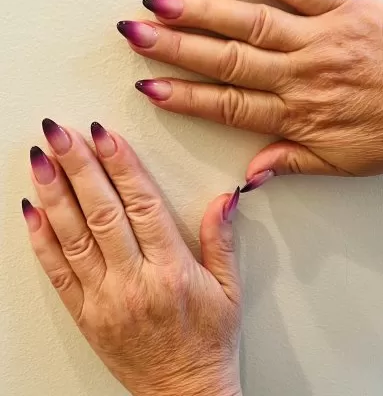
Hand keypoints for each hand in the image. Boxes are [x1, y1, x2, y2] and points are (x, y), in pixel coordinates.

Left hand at [23, 119, 241, 395]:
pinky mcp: (86, 314)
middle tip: (62, 133)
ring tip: (41, 160)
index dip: (122, 167)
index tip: (106, 136)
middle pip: (102, 213)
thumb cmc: (209, 342)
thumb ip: (222, 240)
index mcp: (172, 272)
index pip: (143, 206)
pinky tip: (32, 211)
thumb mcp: (229, 290)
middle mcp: (134, 282)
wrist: (184, 392)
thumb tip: (224, 200)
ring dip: (54, 195)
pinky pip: (58, 272)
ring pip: (73, 237)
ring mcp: (104, 299)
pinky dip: (42, 239)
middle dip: (79, 167)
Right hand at [117, 0, 382, 187]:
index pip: (226, 106)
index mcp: (296, 115)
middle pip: (227, 60)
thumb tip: (251, 176)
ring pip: (252, 21)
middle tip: (138, 33)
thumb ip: (289, 162)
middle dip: (177, 46)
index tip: (151, 89)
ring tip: (163, 0)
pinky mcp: (348, 5)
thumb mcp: (339, 163)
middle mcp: (301, 74)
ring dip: (204, 10)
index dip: (184, 98)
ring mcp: (322, 36)